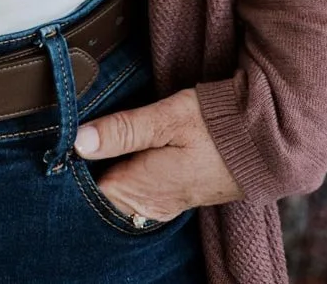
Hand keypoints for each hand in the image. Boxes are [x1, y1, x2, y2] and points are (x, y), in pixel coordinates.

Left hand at [72, 88, 240, 223]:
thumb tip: (79, 141)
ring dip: (107, 168)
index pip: (88, 192)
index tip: (61, 140)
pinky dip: (126, 171)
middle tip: (76, 134)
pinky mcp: (174, 195)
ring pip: (119, 192)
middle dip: (87, 169)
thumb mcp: (167, 118)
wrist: (265, 140)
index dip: (72, 167)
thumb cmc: (217, 126)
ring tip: (98, 137)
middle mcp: (148, 206)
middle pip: (102, 194)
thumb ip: (123, 130)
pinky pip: (137, 191)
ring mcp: (162, 204)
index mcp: (141, 190)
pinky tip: (123, 149)